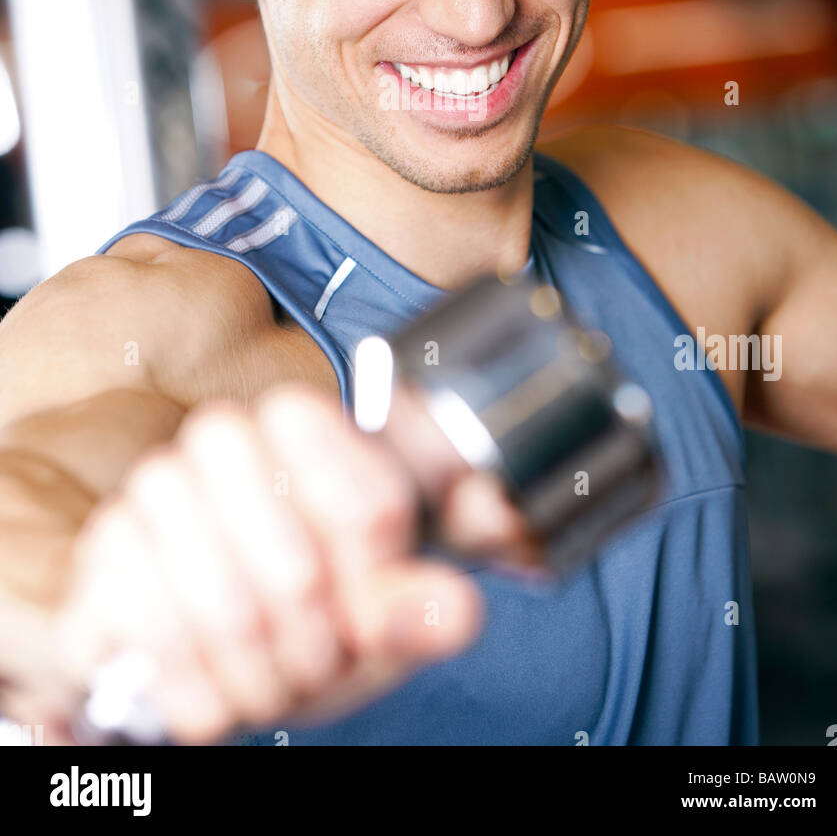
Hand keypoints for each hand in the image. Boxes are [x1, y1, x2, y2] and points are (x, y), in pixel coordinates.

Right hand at [49, 383, 538, 743]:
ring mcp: (154, 487)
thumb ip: (418, 604)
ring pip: (231, 611)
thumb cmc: (291, 610)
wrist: (190, 638)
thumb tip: (454, 611)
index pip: (371, 506)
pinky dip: (199, 691)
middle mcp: (222, 436)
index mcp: (301, 423)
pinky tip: (213, 690)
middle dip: (314, 648)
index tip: (368, 608)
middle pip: (300, 571)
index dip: (377, 586)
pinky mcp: (104, 549)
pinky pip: (163, 638)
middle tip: (313, 661)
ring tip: (267, 679)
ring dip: (259, 677)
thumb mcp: (368, 613)